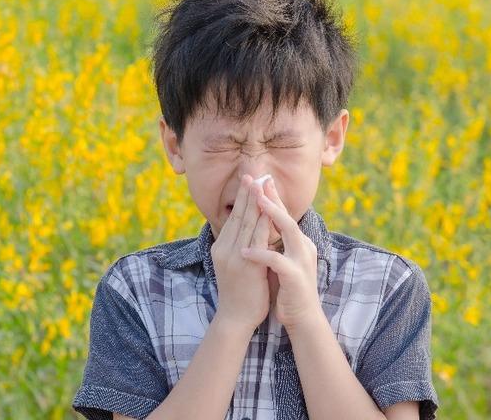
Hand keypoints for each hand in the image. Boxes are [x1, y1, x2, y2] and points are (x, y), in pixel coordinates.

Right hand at [211, 174, 272, 330]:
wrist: (235, 318)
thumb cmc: (239, 294)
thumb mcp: (235, 266)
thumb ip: (240, 247)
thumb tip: (250, 232)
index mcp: (222, 247)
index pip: (234, 216)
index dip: (243, 197)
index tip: (250, 180)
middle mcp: (225, 248)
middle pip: (238, 214)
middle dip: (248, 192)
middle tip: (254, 171)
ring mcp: (234, 255)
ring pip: (246, 222)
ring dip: (255, 201)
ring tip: (261, 183)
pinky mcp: (245, 264)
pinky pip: (256, 238)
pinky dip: (262, 222)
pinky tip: (268, 209)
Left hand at [240, 177, 322, 330]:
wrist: (301, 317)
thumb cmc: (287, 288)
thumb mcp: (279, 260)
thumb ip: (272, 243)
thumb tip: (257, 225)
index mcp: (298, 243)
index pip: (283, 216)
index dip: (272, 198)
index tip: (258, 181)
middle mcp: (303, 247)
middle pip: (288, 217)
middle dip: (273, 198)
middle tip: (259, 180)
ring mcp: (301, 261)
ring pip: (289, 231)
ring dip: (272, 216)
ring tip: (256, 202)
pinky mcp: (295, 277)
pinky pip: (276, 261)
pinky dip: (260, 255)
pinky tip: (244, 252)